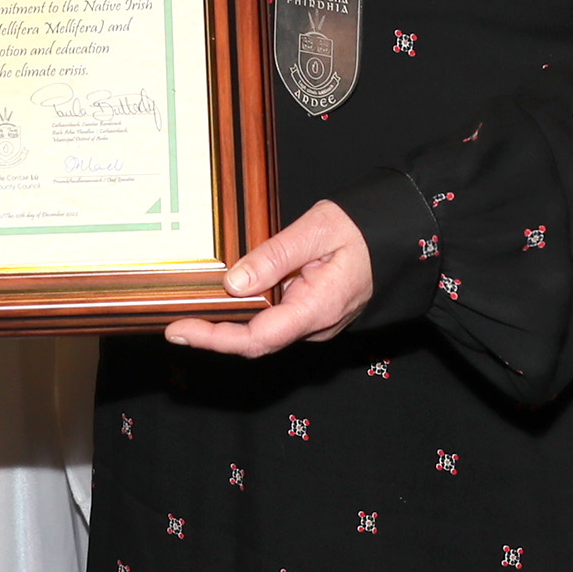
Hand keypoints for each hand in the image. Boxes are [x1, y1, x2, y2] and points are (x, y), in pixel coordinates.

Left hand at [165, 199, 373, 356]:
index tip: (179, 329)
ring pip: (263, 333)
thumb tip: (232, 283)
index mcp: (317, 308)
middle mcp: (315, 326)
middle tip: (172, 317)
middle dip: (212, 334)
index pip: (256, 338)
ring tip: (189, 309)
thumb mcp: (315, 230)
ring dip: (227, 325)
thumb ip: (274, 257)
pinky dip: (246, 314)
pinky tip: (224, 299)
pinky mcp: (312, 314)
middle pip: (254, 341)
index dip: (214, 338)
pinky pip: (274, 321)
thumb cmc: (360, 229)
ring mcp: (315, 323)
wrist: (400, 238)